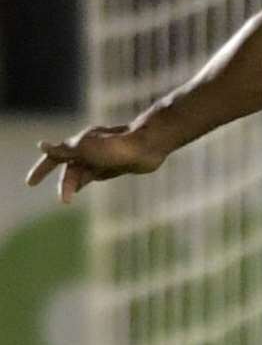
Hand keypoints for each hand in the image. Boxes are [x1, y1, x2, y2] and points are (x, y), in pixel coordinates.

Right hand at [26, 124, 168, 201]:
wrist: (148, 144)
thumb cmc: (117, 146)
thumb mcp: (86, 149)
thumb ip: (64, 150)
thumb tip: (40, 146)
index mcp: (79, 143)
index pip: (54, 156)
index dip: (41, 169)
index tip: (30, 184)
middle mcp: (89, 149)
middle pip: (70, 169)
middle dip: (65, 184)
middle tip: (65, 200)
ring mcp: (103, 156)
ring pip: (83, 172)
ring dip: (74, 184)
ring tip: (67, 198)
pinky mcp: (117, 164)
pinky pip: (97, 173)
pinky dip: (88, 180)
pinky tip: (83, 186)